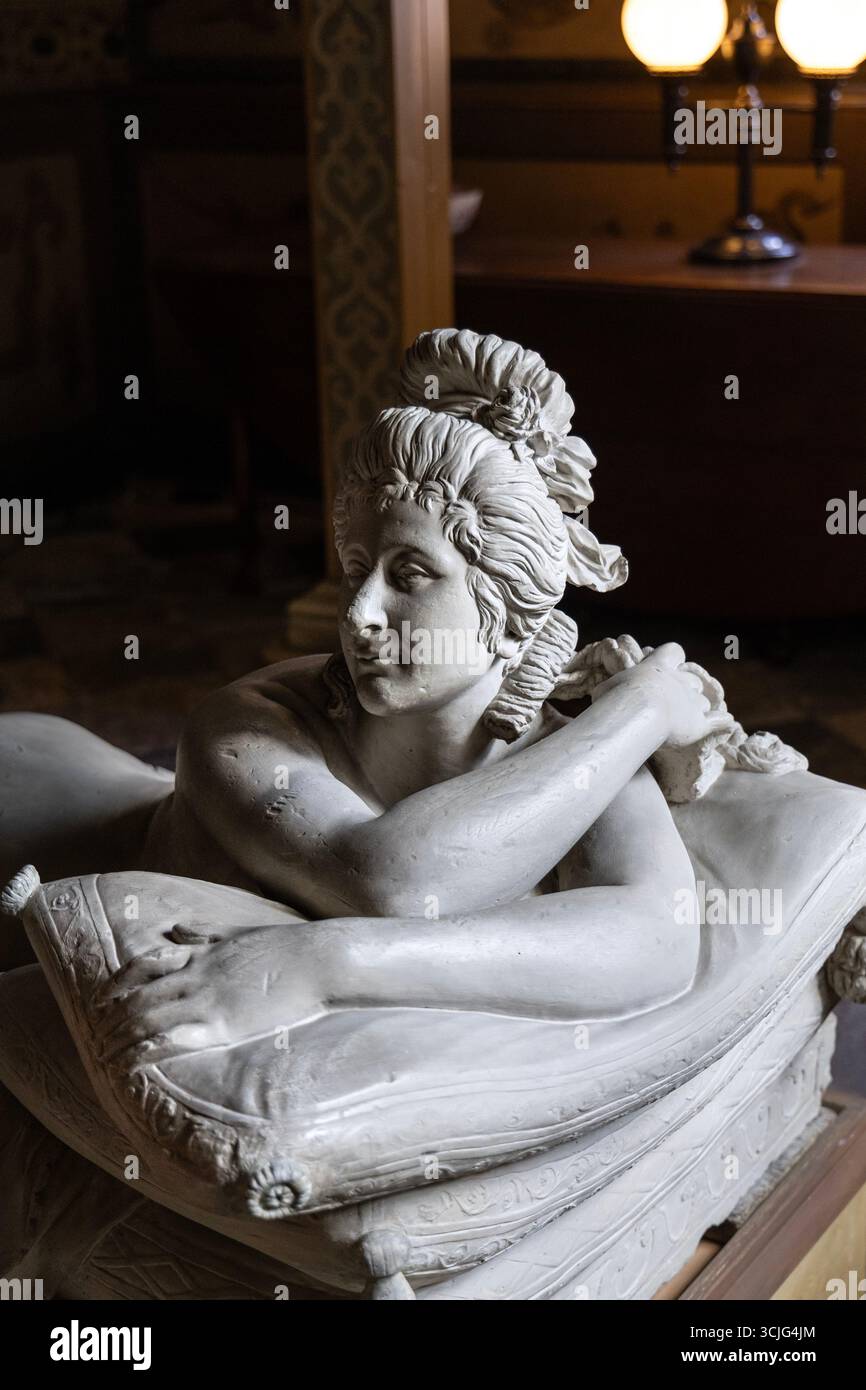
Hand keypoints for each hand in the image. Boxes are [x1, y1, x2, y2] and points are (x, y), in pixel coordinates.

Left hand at [91, 926, 323, 1068]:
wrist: (317, 960)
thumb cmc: (285, 947)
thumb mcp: (238, 931)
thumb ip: (204, 931)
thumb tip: (175, 928)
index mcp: (199, 954)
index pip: (142, 966)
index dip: (116, 984)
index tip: (101, 1001)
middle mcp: (196, 975)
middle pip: (138, 998)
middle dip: (111, 1022)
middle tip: (94, 1041)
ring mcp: (209, 1000)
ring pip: (148, 1020)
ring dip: (121, 1041)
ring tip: (105, 1060)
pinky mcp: (225, 1024)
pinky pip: (175, 1038)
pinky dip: (147, 1051)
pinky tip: (133, 1064)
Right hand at [591, 643, 733, 748]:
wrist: (640, 713)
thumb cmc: (617, 699)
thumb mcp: (605, 689)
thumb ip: (609, 690)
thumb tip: (601, 694)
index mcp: (658, 666)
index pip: (672, 651)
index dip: (671, 657)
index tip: (667, 664)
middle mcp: (680, 680)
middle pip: (692, 679)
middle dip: (686, 688)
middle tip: (673, 701)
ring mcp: (693, 701)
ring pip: (703, 701)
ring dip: (697, 708)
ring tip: (686, 720)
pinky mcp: (701, 723)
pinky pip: (717, 720)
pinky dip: (721, 721)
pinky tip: (727, 722)